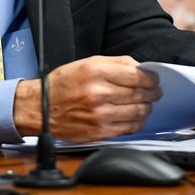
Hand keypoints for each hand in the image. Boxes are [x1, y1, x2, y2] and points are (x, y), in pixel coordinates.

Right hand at [13, 55, 160, 142]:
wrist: (40, 109)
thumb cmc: (62, 85)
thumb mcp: (86, 63)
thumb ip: (116, 63)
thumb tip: (141, 69)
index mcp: (95, 72)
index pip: (137, 76)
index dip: (151, 79)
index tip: (154, 79)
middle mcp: (98, 93)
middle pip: (140, 94)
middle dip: (152, 93)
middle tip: (154, 92)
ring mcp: (100, 115)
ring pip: (139, 112)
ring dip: (146, 108)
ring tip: (144, 104)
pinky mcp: (100, 132)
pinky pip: (129, 128)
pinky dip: (137, 122)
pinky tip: (134, 116)